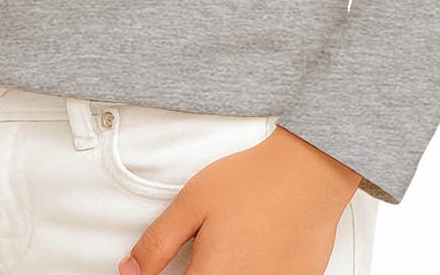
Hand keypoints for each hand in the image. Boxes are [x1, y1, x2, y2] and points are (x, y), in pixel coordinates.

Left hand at [117, 125, 362, 274]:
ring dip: (221, 272)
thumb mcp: (192, 203)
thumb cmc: (254, 183)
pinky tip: (252, 254)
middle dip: (194, 274)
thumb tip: (131, 271)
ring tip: (227, 250)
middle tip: (198, 255)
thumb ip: (157, 243)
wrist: (308, 174)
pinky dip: (250, 270)